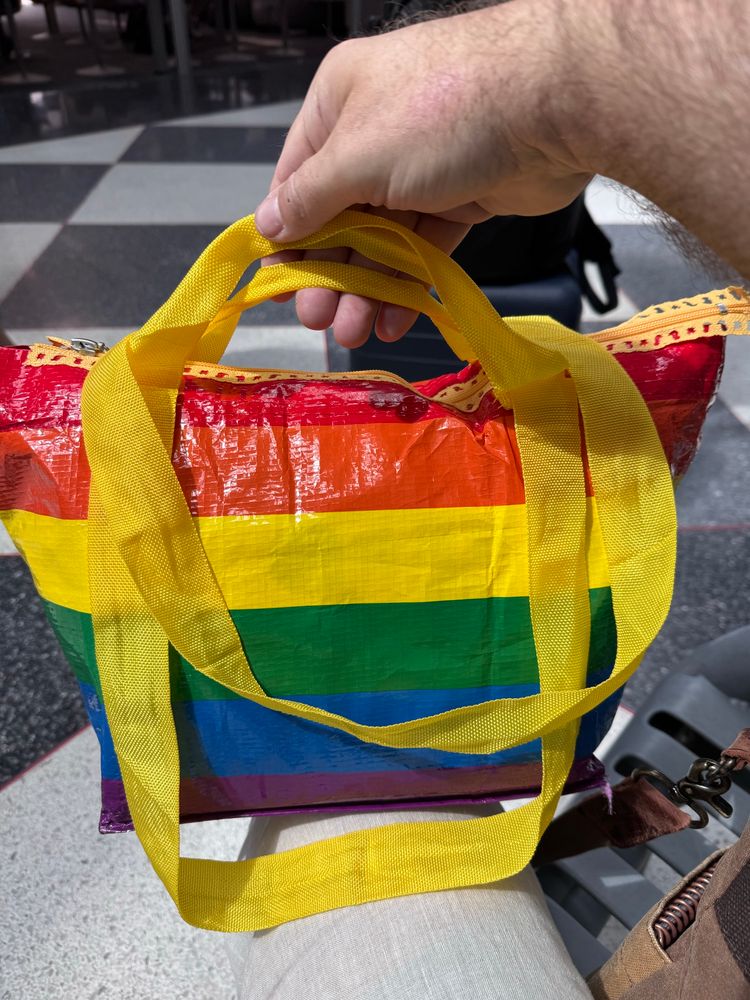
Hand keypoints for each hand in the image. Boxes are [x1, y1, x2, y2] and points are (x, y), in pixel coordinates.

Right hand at [255, 1, 590, 346]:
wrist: (553, 105)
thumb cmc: (442, 113)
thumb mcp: (357, 156)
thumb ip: (309, 199)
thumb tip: (266, 227)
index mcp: (340, 102)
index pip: (297, 178)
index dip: (286, 234)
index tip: (279, 284)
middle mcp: (377, 132)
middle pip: (340, 216)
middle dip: (329, 271)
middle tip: (318, 319)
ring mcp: (423, 166)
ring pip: (384, 238)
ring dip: (367, 287)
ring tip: (354, 331)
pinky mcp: (463, 197)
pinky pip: (424, 246)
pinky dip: (409, 282)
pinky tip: (394, 320)